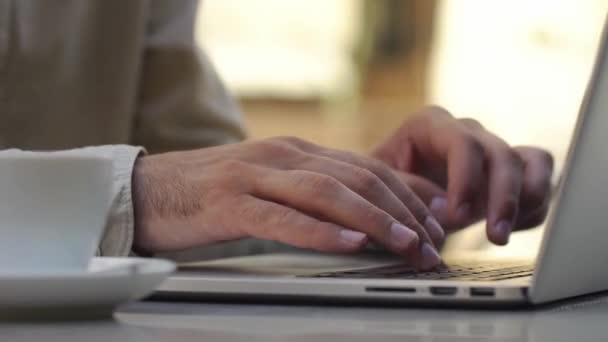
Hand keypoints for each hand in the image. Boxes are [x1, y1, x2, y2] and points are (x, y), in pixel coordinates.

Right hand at [132, 137, 444, 269]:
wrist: (148, 190)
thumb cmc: (213, 194)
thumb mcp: (271, 185)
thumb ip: (312, 193)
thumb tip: (360, 217)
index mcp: (296, 151)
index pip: (366, 167)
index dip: (408, 194)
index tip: (437, 222)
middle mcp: (283, 156)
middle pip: (358, 178)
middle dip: (403, 212)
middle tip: (431, 244)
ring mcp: (256, 176)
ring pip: (329, 194)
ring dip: (375, 221)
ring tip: (407, 244)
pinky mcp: (231, 204)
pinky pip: (285, 218)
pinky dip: (323, 233)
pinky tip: (351, 244)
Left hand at [373, 106, 553, 244]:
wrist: (392, 195)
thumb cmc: (382, 186)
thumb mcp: (381, 186)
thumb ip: (408, 191)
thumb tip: (442, 205)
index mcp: (430, 125)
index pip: (461, 144)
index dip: (466, 180)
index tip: (457, 215)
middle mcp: (466, 132)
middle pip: (501, 154)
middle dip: (502, 198)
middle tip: (493, 236)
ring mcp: (491, 148)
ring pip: (531, 161)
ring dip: (526, 200)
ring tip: (504, 234)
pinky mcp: (510, 169)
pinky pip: (540, 178)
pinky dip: (534, 203)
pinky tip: (514, 227)